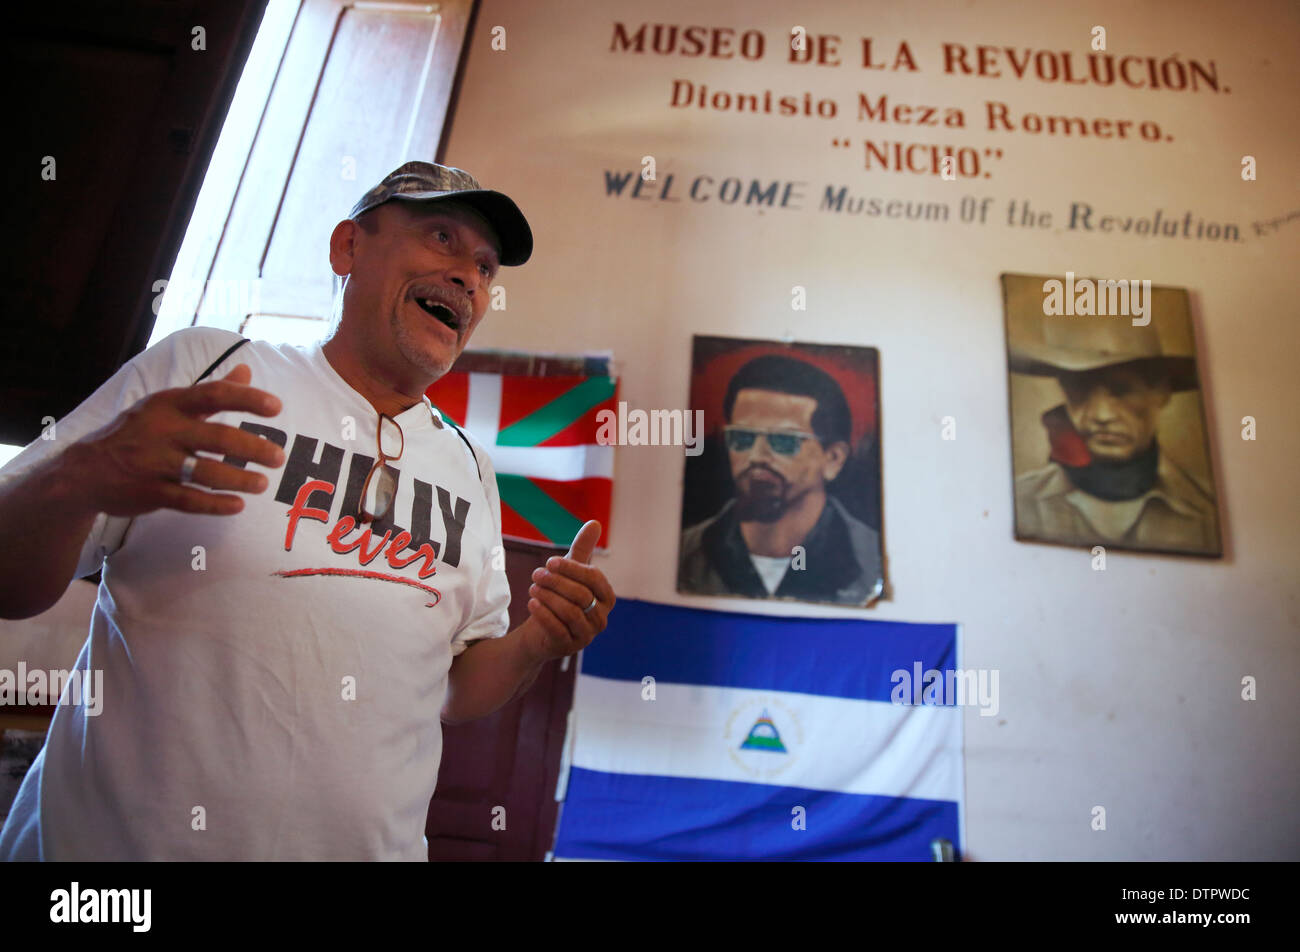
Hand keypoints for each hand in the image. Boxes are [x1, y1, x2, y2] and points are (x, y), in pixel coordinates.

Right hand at [66, 363, 285, 517]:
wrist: (86, 470)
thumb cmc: (139, 434)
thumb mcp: (168, 406)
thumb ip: (211, 392)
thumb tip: (246, 370)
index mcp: (169, 404)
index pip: (213, 394)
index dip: (246, 399)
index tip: (276, 407)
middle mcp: (162, 430)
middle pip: (216, 436)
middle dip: (252, 448)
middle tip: (279, 457)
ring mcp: (153, 462)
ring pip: (204, 471)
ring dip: (238, 479)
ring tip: (262, 484)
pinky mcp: (148, 491)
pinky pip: (188, 499)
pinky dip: (215, 504)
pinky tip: (237, 505)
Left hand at [522, 520, 615, 662]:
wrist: (540, 633)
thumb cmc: (560, 597)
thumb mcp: (570, 573)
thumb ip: (583, 550)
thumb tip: (595, 523)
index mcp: (606, 598)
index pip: (595, 579)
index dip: (572, 568)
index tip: (550, 562)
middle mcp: (601, 618)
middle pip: (582, 595)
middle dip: (557, 582)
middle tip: (536, 574)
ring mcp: (586, 635)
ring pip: (571, 612)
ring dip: (549, 597)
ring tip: (532, 587)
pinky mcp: (569, 647)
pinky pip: (558, 630)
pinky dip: (544, 614)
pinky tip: (531, 602)